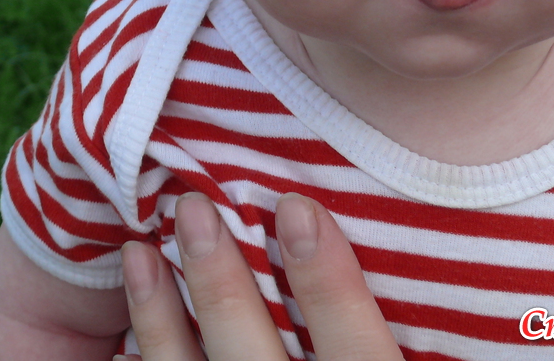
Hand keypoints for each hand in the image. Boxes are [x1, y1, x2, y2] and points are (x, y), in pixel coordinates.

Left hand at [116, 192, 402, 360]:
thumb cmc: (371, 359)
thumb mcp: (422, 353)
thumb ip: (392, 326)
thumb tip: (410, 240)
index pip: (360, 356)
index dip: (332, 286)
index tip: (300, 208)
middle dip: (222, 287)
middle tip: (194, 208)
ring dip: (160, 318)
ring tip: (140, 250)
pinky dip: (145, 354)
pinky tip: (131, 312)